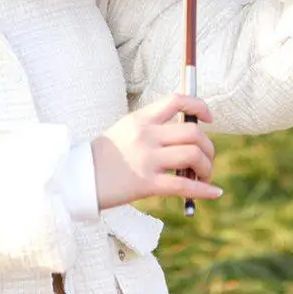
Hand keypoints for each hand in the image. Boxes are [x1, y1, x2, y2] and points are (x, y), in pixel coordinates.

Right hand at [90, 93, 222, 209]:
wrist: (78, 180)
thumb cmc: (103, 156)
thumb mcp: (125, 130)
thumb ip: (153, 128)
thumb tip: (187, 134)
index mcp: (141, 119)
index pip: (177, 100)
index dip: (199, 106)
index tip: (209, 118)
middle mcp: (146, 135)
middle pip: (193, 131)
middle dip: (208, 146)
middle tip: (207, 158)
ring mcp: (147, 159)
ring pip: (193, 155)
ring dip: (207, 166)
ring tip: (204, 175)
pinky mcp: (146, 184)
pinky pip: (184, 186)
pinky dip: (204, 190)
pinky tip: (214, 192)